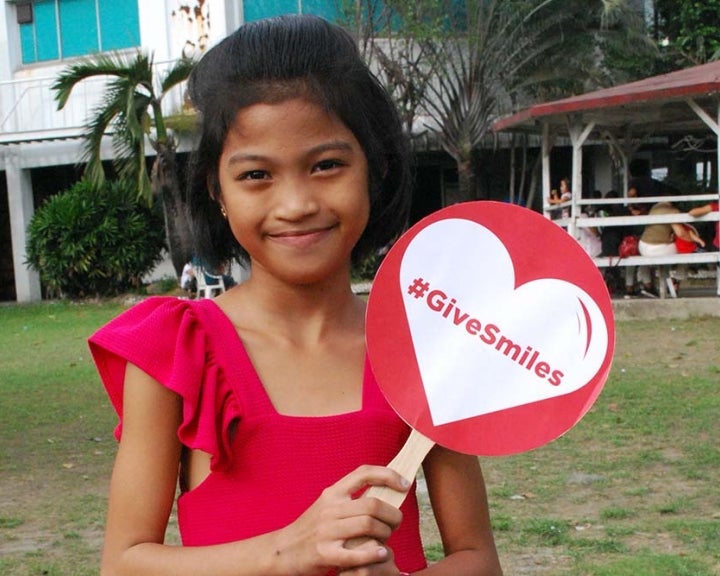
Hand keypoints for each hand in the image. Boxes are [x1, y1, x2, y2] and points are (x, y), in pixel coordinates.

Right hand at [273, 465, 408, 574]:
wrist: (282, 551)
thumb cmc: (312, 528)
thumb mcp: (327, 505)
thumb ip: (351, 498)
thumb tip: (386, 491)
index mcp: (332, 493)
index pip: (364, 473)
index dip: (389, 475)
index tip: (405, 484)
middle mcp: (330, 509)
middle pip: (373, 504)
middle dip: (393, 514)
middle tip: (395, 523)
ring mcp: (327, 531)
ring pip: (369, 526)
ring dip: (386, 534)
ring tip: (386, 541)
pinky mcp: (325, 554)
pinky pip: (357, 553)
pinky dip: (374, 553)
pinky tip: (381, 554)